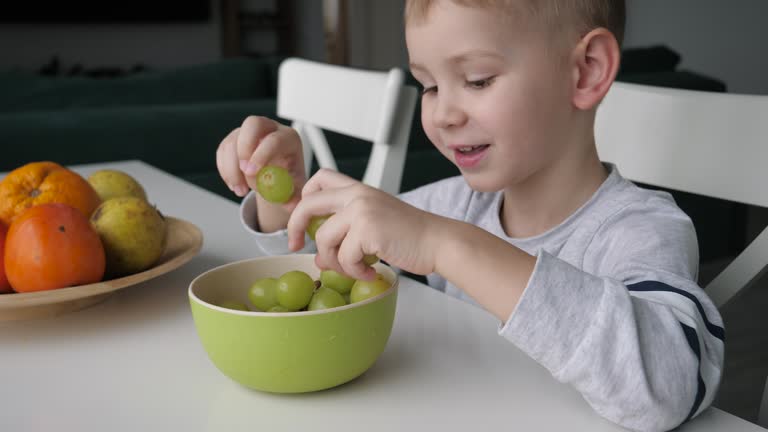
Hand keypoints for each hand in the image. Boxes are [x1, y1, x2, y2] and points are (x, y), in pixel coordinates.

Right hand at [216, 116, 305, 209]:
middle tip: (244, 172)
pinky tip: (235, 185)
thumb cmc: (289, 179)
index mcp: (288, 138)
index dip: (261, 155)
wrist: (278, 178)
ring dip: (232, 168)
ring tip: (241, 191)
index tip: (252, 173)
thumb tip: (290, 204)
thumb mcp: (295, 190)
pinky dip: (225, 170)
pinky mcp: (234, 140)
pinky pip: (223, 151)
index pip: (274, 139)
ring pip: (233, 141)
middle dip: (244, 149)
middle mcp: (269, 129)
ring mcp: (249, 133)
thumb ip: (294, 198)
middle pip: (252, 124)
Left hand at [287, 169, 440, 279]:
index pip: (319, 179)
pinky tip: (370, 272)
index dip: (303, 199)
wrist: (438, 242)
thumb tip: (319, 258)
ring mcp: (361, 211)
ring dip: (334, 262)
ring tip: (355, 269)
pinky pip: (344, 258)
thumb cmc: (411, 236)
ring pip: (323, 240)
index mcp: (358, 189)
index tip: (301, 222)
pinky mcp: (367, 230)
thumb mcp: (375, 223)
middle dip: (293, 228)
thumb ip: (346, 233)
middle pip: (307, 205)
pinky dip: (354, 272)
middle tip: (294, 247)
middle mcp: (357, 195)